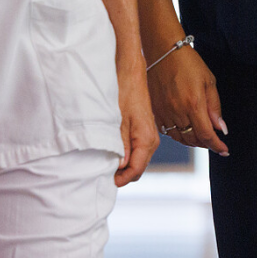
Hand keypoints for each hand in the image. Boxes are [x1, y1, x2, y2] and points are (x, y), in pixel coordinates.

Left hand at [114, 64, 159, 185]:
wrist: (131, 76)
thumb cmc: (124, 94)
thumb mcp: (118, 121)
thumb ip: (120, 145)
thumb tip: (121, 166)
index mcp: (146, 139)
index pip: (137, 169)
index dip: (123, 179)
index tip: (109, 181)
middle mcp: (152, 141)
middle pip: (139, 169)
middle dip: (123, 175)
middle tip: (104, 174)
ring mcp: (150, 137)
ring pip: (139, 161)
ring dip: (125, 166)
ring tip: (107, 164)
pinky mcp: (145, 133)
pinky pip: (138, 152)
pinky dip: (127, 157)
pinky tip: (114, 153)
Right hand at [146, 45, 228, 155]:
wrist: (163, 51)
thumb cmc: (188, 63)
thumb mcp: (209, 82)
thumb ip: (215, 107)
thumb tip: (220, 128)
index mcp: (194, 104)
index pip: (206, 135)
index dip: (216, 145)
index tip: (224, 150)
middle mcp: (178, 111)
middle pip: (193, 140)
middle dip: (206, 143)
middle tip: (214, 141)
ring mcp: (164, 112)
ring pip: (180, 138)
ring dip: (192, 141)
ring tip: (201, 137)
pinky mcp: (155, 111)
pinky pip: (167, 131)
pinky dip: (178, 135)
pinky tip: (184, 129)